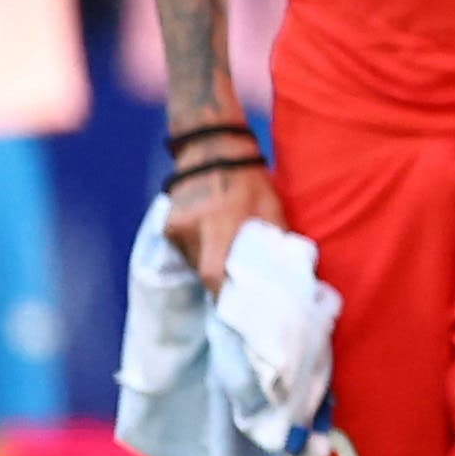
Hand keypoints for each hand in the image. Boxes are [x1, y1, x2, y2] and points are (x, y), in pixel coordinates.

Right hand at [168, 147, 285, 295]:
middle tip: (238, 282)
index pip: (212, 273)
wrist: (212, 149)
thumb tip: (287, 270)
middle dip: (219, 280)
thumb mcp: (271, 207)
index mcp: (219, 224)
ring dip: (208, 263)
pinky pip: (183, 249)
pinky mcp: (167, 224)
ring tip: (225, 256)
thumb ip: (275, 239)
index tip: (234, 305)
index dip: (222, 293)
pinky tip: (211, 240)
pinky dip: (198, 251)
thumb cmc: (248, 179)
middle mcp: (192, 228)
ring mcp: (175, 226)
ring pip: (192, 261)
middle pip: (202, 270)